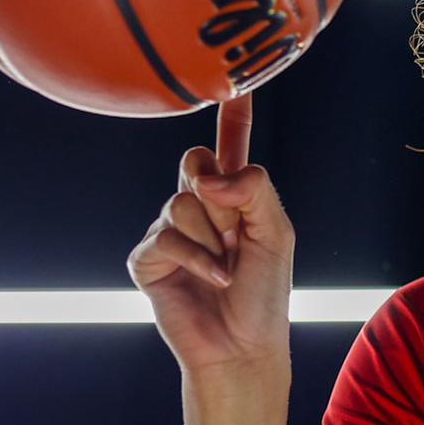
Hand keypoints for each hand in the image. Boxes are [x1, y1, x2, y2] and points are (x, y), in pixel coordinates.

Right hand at [128, 94, 293, 424]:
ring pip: (183, 203)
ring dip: (214, 239)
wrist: (243, 345)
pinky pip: (166, 238)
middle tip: (237, 236)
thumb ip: (252, 188)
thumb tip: (206, 178)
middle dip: (222, 199)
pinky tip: (214, 281)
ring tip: (227, 268)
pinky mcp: (147, 259)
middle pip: (195, 164)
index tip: (231, 78)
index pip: (228, 146)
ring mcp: (169, 231)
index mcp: (233, 197)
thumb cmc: (265, 292)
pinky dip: (197, 260)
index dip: (229, 113)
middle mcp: (198, 206)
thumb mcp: (276, 231)